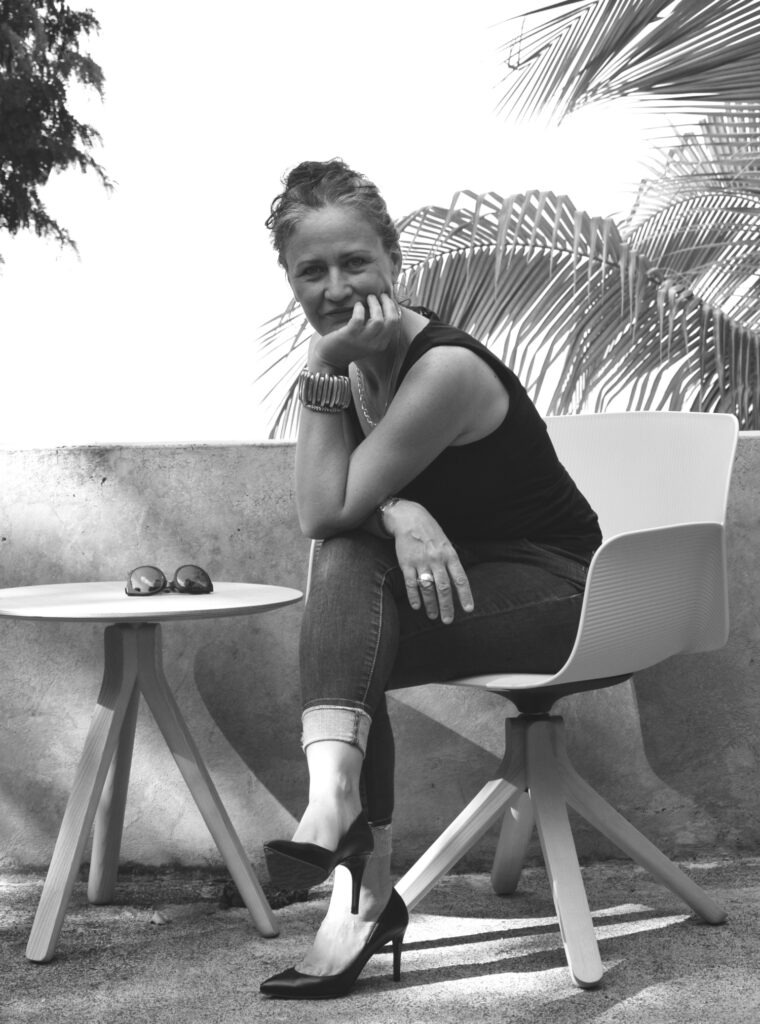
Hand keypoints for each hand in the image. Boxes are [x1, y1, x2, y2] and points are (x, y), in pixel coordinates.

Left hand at [309, 294, 400, 371]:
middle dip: (388, 304)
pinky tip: (357, 305)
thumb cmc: (348, 346)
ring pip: (378, 319)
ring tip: (369, 297)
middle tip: (380, 295)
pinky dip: (359, 309)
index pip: (395, 323)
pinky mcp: (349, 336)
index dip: (393, 308)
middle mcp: (375, 344)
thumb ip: (375, 328)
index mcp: (381, 344)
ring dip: (374, 305)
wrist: (331, 360)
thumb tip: (382, 306)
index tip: (387, 299)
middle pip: (391, 320)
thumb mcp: (367, 340)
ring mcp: (363, 340)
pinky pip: (359, 318)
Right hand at [383, 500, 473, 624]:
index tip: (468, 609)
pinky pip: (411, 583)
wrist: (410, 518)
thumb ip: (451, 563)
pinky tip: (417, 606)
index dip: (465, 595)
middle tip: (448, 620)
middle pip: (443, 588)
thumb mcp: (447, 544)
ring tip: (433, 616)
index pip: (460, 579)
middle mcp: (436, 559)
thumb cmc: (431, 533)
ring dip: (431, 605)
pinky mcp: (406, 563)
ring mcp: (421, 561)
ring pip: (427, 588)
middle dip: (446, 606)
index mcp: (450, 555)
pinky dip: (414, 597)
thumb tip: (457, 585)